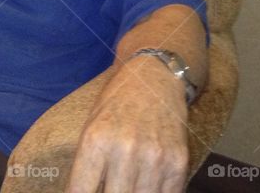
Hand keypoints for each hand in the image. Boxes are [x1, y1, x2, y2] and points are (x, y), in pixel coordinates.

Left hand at [66, 56, 190, 192]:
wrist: (155, 77)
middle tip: (111, 186)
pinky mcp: (178, 163)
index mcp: (96, 140)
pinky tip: (147, 184)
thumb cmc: (117, 103)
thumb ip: (87, 165)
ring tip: (128, 184)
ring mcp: (155, 158)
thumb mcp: (91, 127)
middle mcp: (125, 149)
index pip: (80, 192)